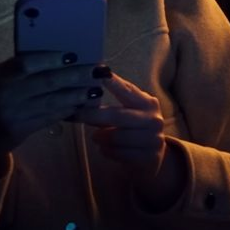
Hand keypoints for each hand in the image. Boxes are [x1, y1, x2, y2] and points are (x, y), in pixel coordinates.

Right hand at [0, 51, 104, 180]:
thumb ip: (16, 70)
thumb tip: (55, 57)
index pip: (27, 62)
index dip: (52, 58)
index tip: (74, 55)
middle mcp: (3, 94)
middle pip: (46, 82)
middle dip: (76, 76)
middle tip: (98, 71)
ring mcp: (12, 114)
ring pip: (52, 102)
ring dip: (77, 95)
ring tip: (95, 89)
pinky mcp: (20, 131)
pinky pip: (50, 118)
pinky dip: (68, 111)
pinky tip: (81, 105)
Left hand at [76, 74, 185, 209]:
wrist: (151, 157)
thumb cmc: (131, 129)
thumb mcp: (125, 114)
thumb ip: (106, 106)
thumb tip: (81, 100)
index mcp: (147, 103)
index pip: (127, 90)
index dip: (112, 82)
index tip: (97, 71)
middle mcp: (153, 119)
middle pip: (117, 115)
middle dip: (93, 114)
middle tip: (77, 114)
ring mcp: (153, 139)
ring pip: (115, 137)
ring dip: (100, 137)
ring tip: (96, 136)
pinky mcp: (149, 157)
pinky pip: (118, 153)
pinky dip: (107, 151)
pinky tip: (105, 148)